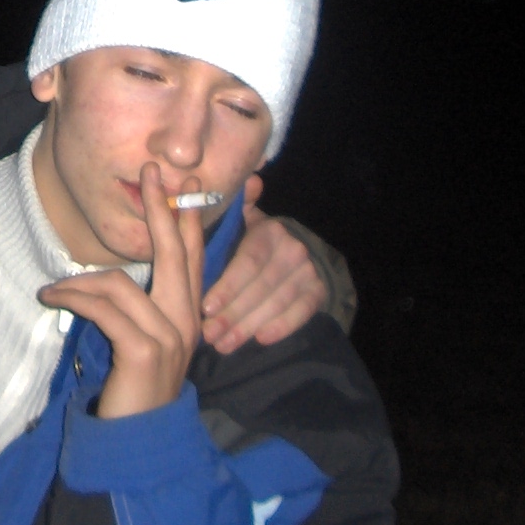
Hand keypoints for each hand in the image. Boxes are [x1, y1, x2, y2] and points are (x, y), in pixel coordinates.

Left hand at [38, 163, 206, 417]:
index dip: (189, 219)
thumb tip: (110, 278)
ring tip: (52, 291)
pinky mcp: (144, 350)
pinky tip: (53, 299)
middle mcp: (188, 320)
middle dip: (161, 209)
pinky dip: (74, 299)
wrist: (140, 443)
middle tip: (151, 171)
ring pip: (121, 283)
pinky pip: (104, 307)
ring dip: (79, 284)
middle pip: (176, 252)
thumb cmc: (134, 392)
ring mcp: (170, 335)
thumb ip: (138, 310)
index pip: (194, 257)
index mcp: (190, 316)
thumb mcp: (142, 343)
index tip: (184, 185)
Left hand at [198, 175, 327, 351]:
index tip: (206, 306)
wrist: (297, 253)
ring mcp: (308, 271)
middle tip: (208, 334)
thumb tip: (252, 180)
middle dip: (232, 313)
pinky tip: (260, 340)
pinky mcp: (318, 292)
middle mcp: (292, 249)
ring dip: (249, 326)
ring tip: (222, 344)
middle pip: (260, 286)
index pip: (248, 261)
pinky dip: (282, 326)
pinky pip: (301, 312)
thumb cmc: (253, 242)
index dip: (228, 285)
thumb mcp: (243, 222)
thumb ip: (238, 207)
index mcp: (268, 231)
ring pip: (277, 302)